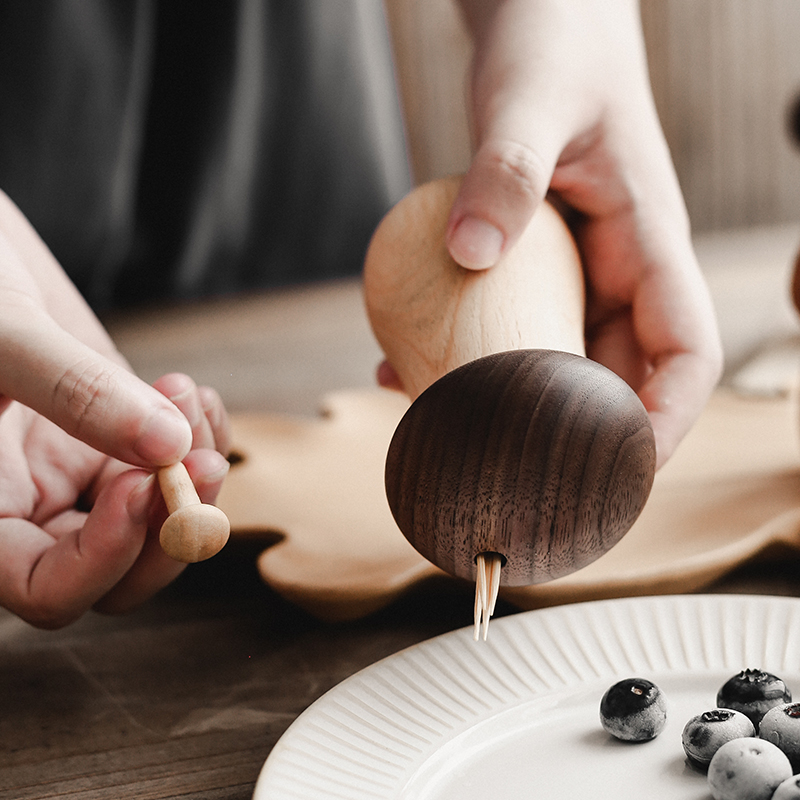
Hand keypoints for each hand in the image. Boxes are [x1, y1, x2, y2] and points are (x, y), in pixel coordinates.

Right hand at [0, 190, 231, 626]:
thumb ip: (75, 392)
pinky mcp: (112, 437)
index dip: (104, 558)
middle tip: (202, 460)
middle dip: (169, 523)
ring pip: (154, 521)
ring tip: (189, 396)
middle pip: (116, 570)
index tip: (144, 486)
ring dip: (191, 474)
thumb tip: (168, 447)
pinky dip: (196, 438)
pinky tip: (192, 393)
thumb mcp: (1, 332)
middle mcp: (27, 506)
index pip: (46, 588)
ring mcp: (75, 474)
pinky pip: (168, 466)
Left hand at [446, 0, 722, 466]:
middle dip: (568, 439)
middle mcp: (617, 272)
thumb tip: (467, 254)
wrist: (538, 20)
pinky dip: (460, 363)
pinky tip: (401, 371)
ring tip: (435, 431)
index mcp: (649, 241)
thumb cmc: (554, 45)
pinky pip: (504, 330)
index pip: (686, 351)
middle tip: (500, 474)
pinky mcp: (528, 269)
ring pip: (552, 364)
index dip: (665, 419)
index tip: (619, 467)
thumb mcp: (532, 99)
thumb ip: (507, 168)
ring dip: (502, 408)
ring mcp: (571, 274)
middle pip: (613, 380)